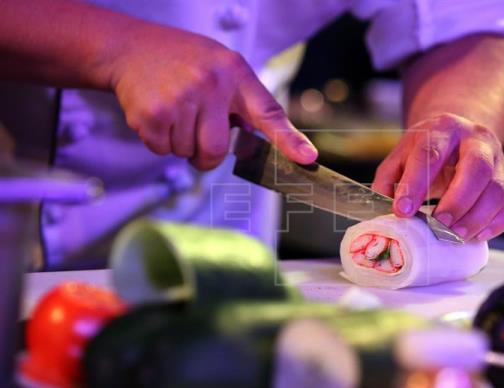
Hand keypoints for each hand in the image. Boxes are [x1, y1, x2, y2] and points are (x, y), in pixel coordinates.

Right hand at [106, 22, 316, 169]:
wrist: (131, 47)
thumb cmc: (184, 62)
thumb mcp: (222, 66)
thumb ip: (243, 101)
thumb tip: (258, 141)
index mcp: (235, 73)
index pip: (268, 112)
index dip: (289, 140)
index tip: (308, 159)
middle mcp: (211, 85)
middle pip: (217, 151)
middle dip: (206, 154)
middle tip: (196, 132)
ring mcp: (180, 99)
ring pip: (188, 153)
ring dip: (181, 143)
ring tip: (174, 111)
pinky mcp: (152, 115)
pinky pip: (163, 151)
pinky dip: (159, 142)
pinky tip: (157, 114)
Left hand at [373, 113, 503, 240]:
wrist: (459, 136)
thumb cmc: (426, 151)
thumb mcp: (402, 156)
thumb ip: (388, 179)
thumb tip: (386, 210)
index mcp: (443, 129)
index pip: (430, 153)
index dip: (415, 184)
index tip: (402, 210)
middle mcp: (476, 141)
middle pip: (476, 167)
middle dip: (457, 200)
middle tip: (439, 224)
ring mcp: (497, 161)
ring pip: (497, 190)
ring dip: (475, 217)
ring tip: (453, 235)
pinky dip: (493, 225)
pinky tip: (473, 236)